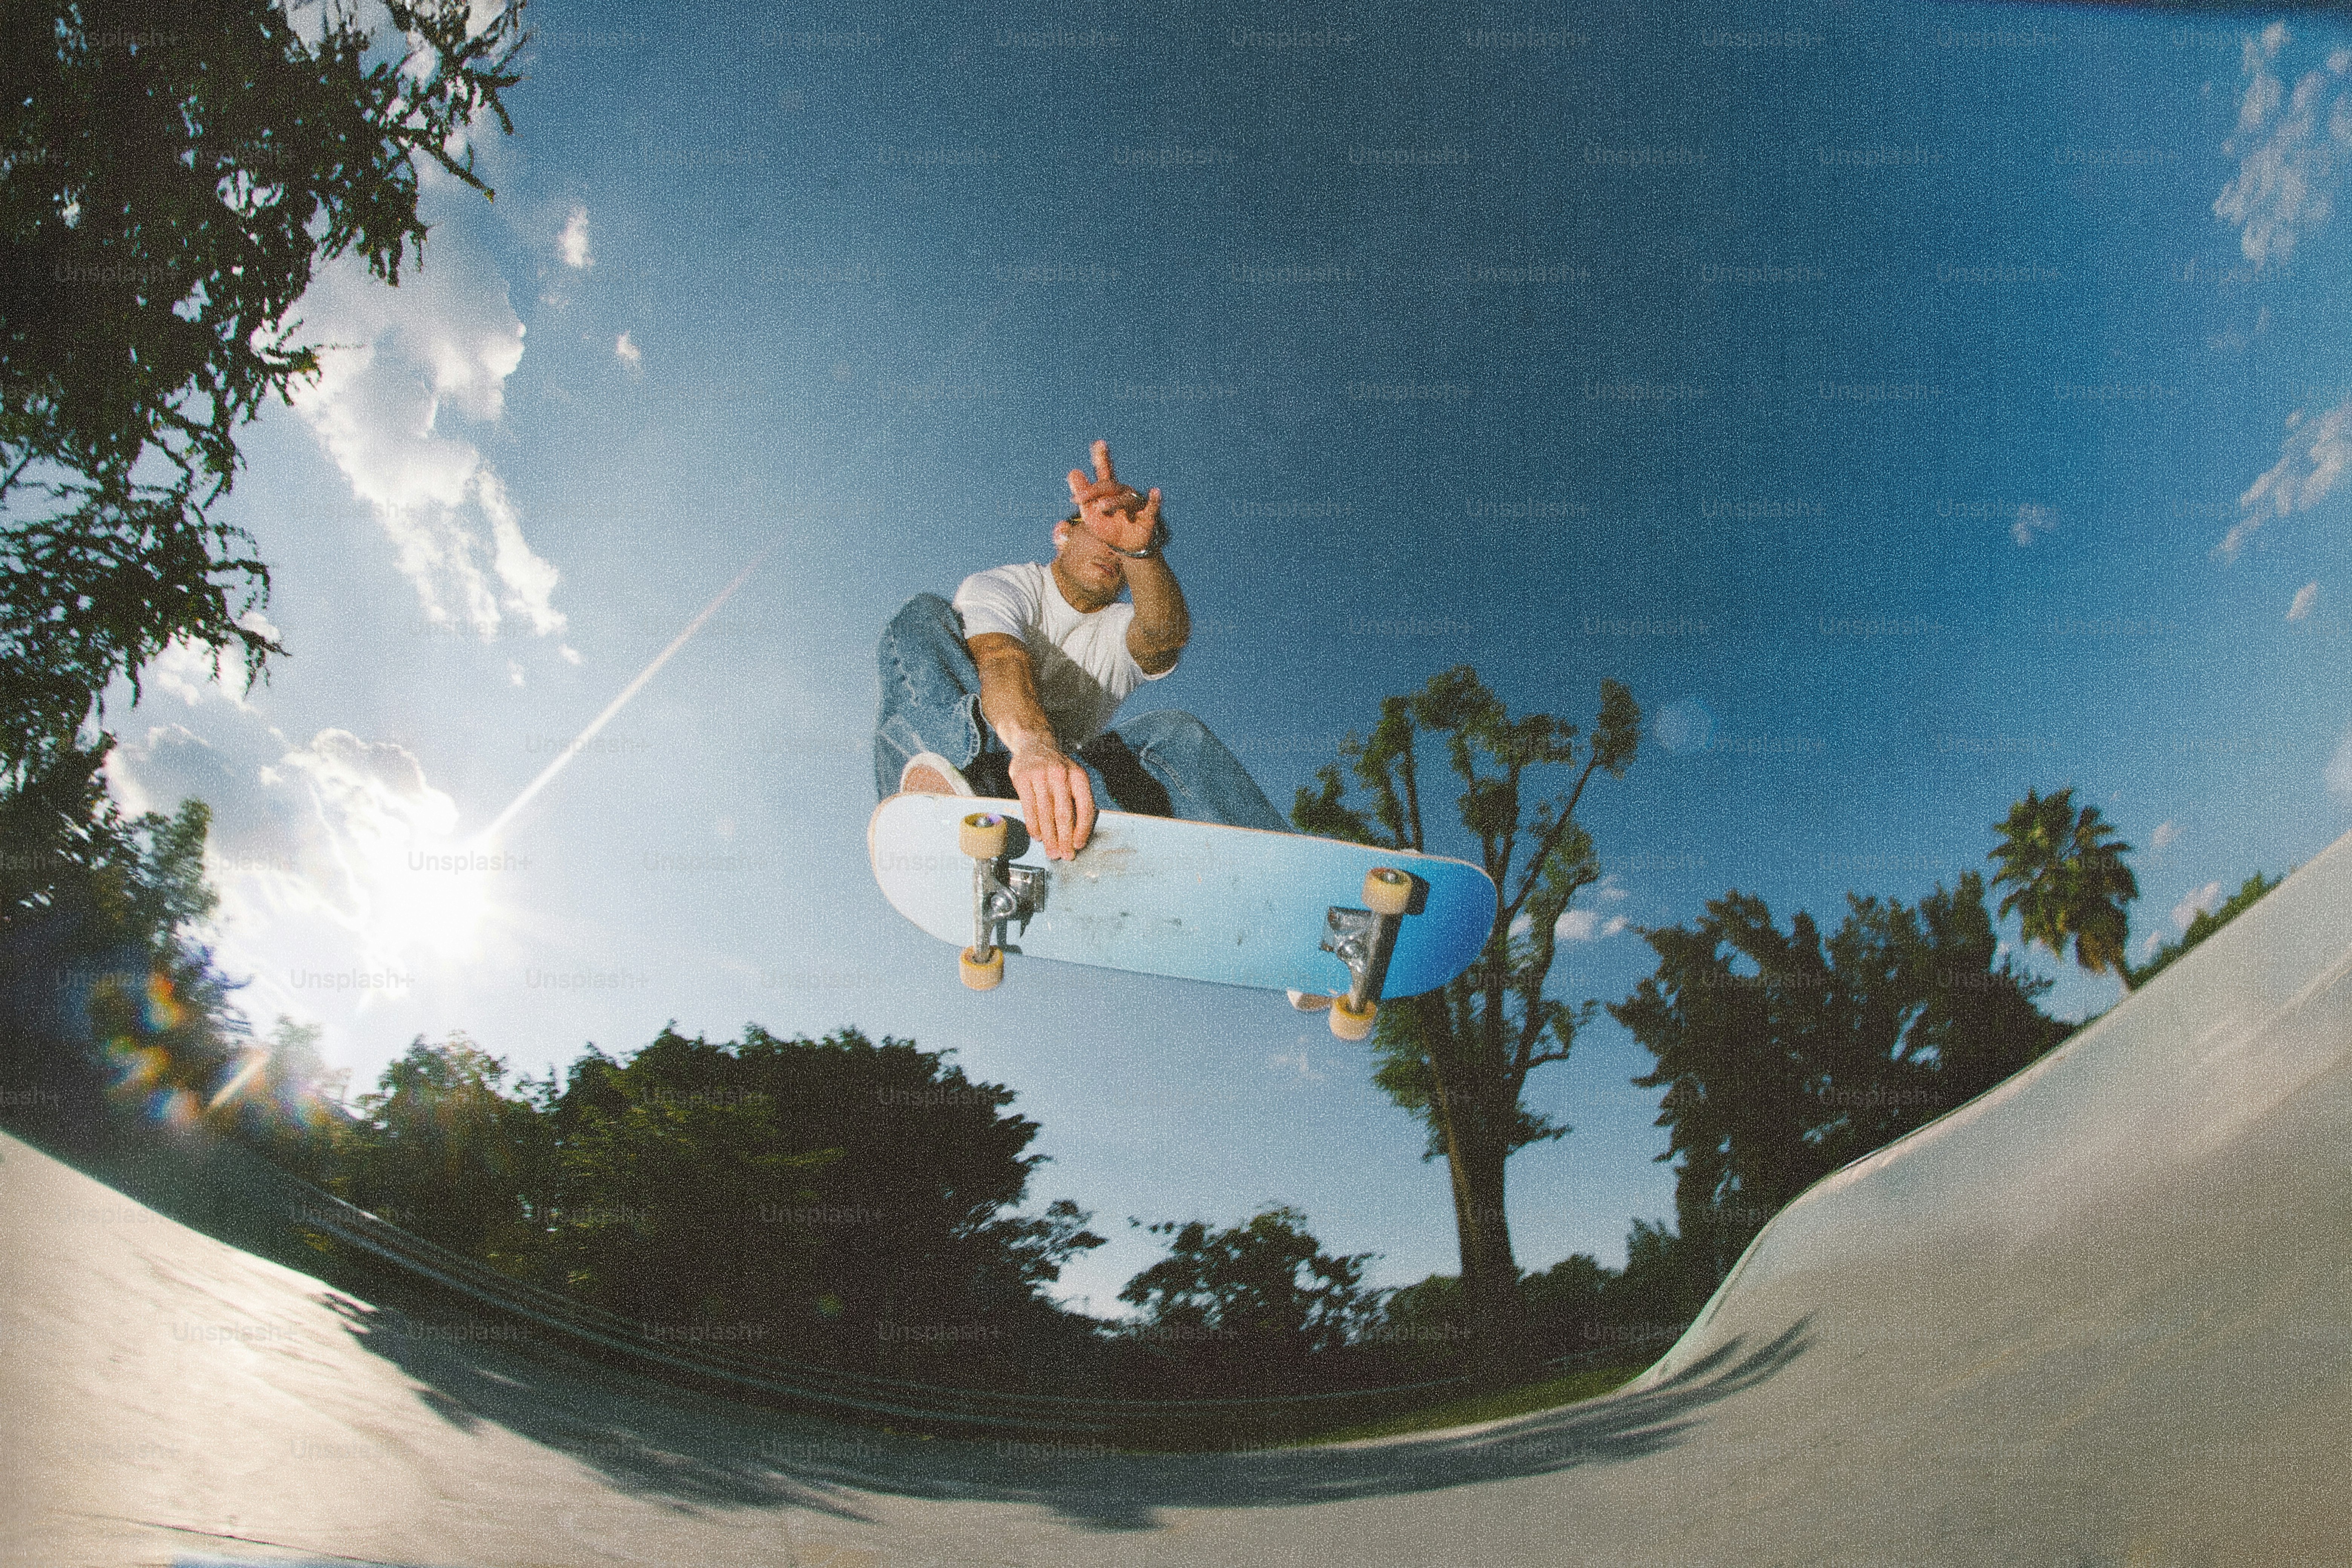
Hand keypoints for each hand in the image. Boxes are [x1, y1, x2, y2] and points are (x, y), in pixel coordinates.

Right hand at [1007, 740, 1095, 860]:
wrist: (1034, 745)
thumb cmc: (1057, 769)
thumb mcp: (1073, 778)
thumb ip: (1076, 801)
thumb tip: (1077, 834)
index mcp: (1079, 776)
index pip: (1085, 808)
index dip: (1083, 829)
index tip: (1079, 845)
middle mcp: (1061, 774)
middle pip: (1064, 814)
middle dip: (1065, 839)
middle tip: (1065, 855)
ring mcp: (1040, 775)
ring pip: (1045, 814)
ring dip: (1049, 837)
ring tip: (1051, 851)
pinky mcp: (1023, 778)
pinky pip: (1029, 808)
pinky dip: (1033, 825)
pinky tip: (1037, 836)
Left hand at [1065, 438, 1161, 556]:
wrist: (1126, 548)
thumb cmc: (1109, 526)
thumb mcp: (1091, 512)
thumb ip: (1083, 493)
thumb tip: (1073, 472)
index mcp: (1109, 490)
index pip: (1104, 470)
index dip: (1101, 457)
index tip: (1098, 443)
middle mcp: (1124, 493)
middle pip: (1109, 486)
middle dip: (1093, 491)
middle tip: (1078, 499)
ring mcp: (1136, 503)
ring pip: (1125, 499)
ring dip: (1113, 502)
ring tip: (1101, 507)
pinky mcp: (1148, 516)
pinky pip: (1152, 507)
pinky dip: (1154, 500)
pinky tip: (1155, 491)